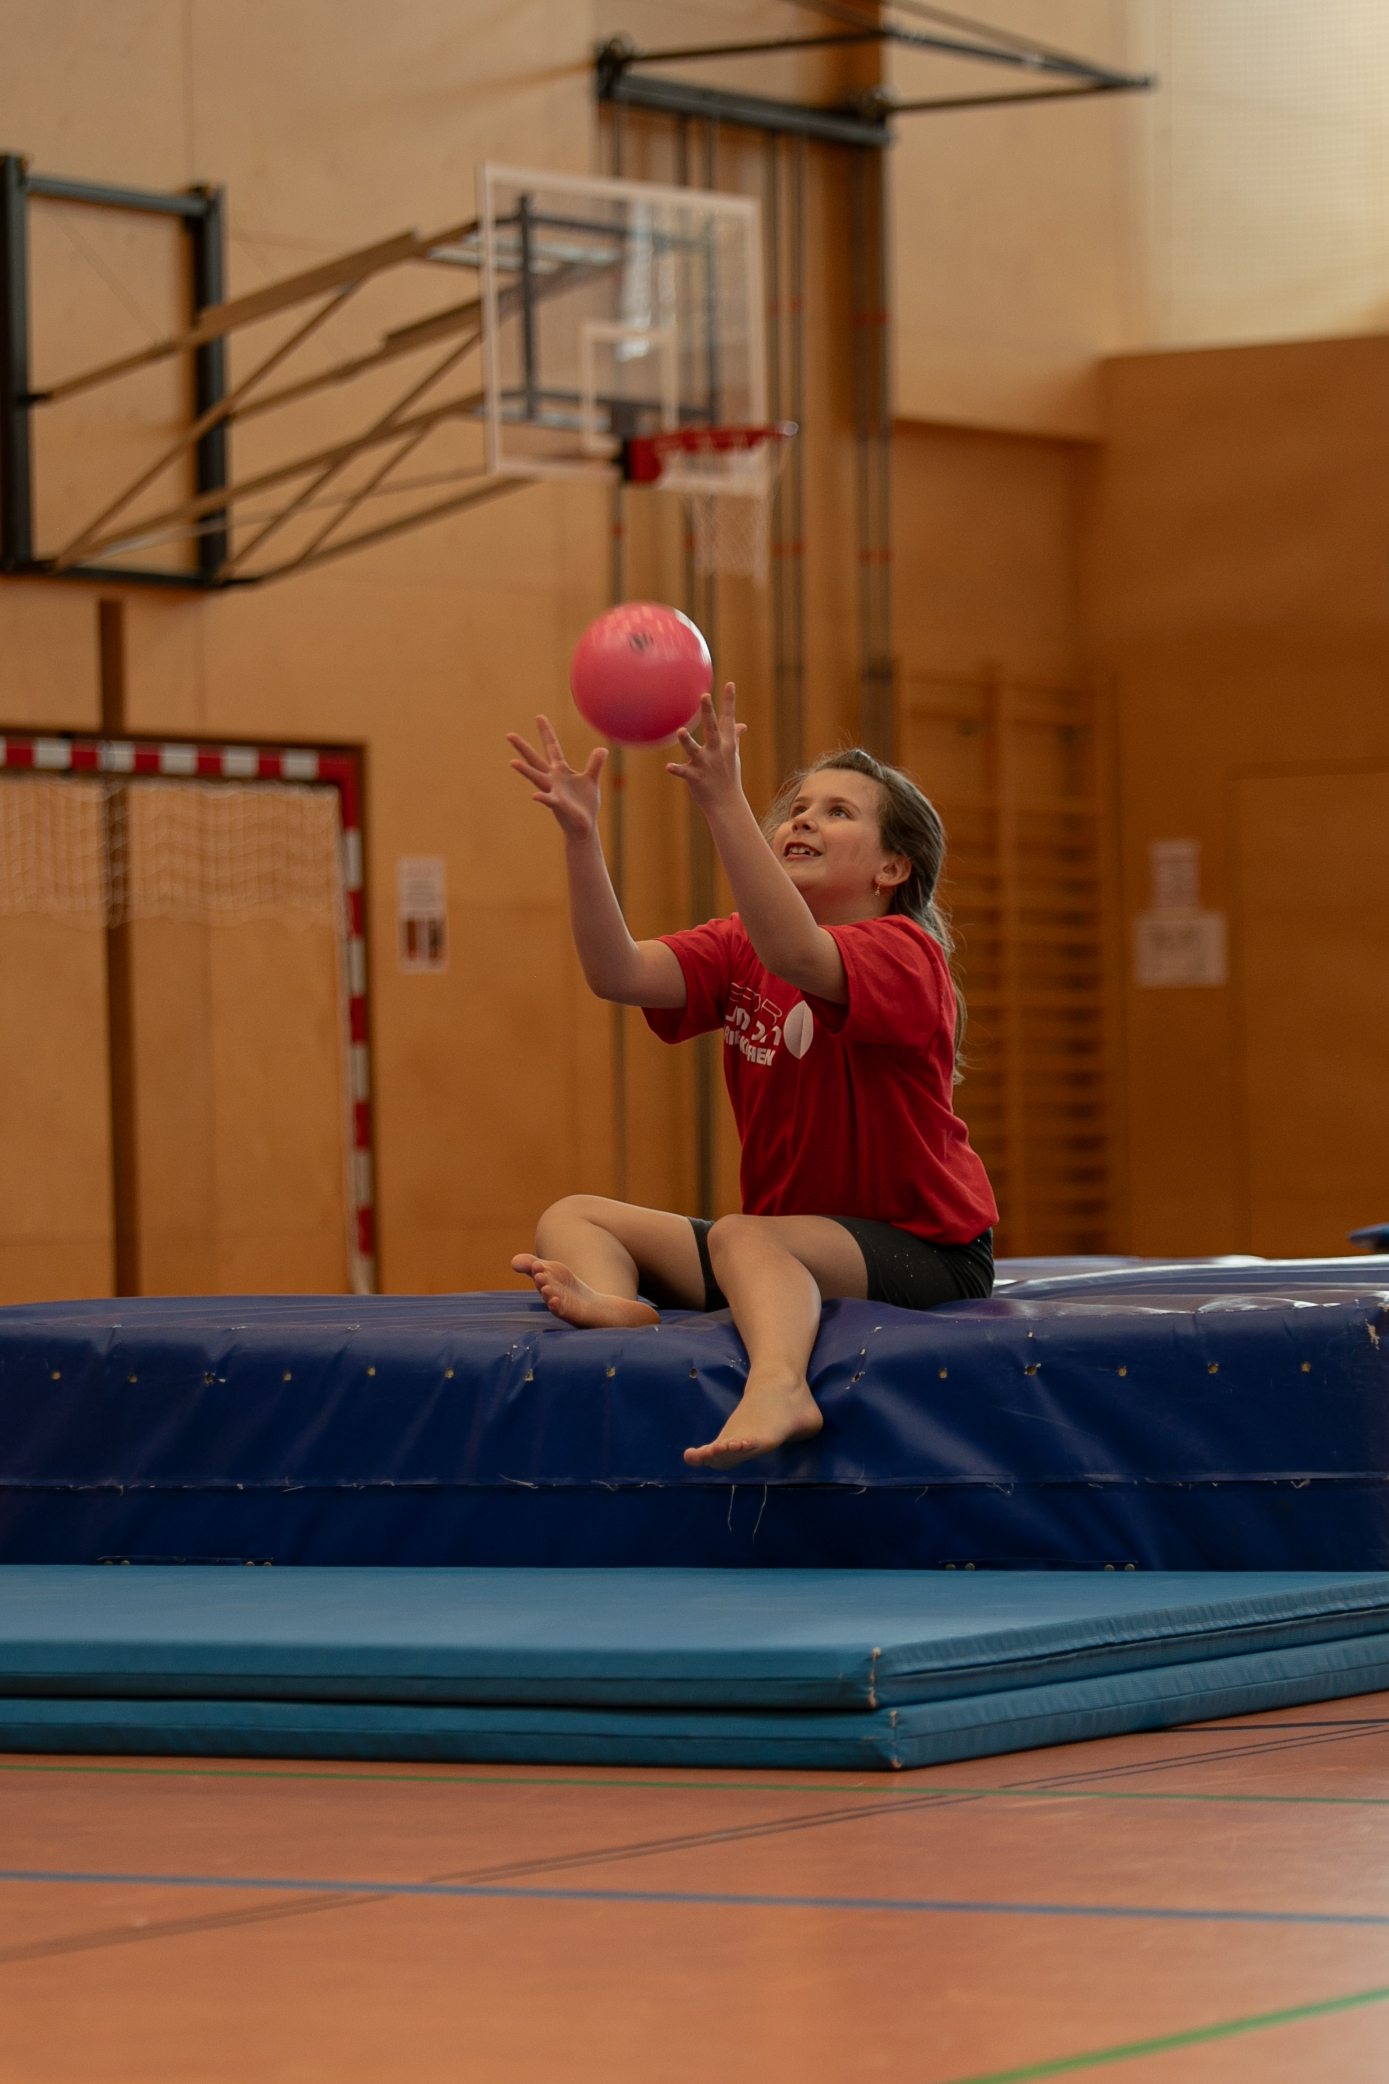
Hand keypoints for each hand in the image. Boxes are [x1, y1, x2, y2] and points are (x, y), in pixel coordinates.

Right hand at [507, 715, 606, 841]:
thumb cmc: (585, 803)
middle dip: (523, 748)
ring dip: (525, 771)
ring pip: (537, 778)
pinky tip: (535, 796)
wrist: (584, 826)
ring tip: (512, 763)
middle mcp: (553, 779)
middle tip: (508, 735)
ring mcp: (553, 791)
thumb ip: (595, 764)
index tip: (539, 716)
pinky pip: (549, 800)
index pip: (552, 747)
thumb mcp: (591, 780)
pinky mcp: (558, 805)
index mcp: (561, 771)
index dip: (546, 732)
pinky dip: (542, 798)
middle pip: (535, 759)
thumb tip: (603, 748)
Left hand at [666, 683, 746, 815]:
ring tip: (681, 731)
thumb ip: (734, 737)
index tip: (729, 683)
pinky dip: (676, 769)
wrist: (727, 803)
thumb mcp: (733, 755)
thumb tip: (742, 725)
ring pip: (695, 750)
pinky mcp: (696, 778)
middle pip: (712, 728)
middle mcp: (717, 751)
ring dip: (687, 741)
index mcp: (727, 744)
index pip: (728, 719)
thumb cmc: (728, 776)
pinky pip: (684, 772)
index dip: (729, 701)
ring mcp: (706, 764)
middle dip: (708, 712)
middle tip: (704, 695)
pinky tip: (668, 766)